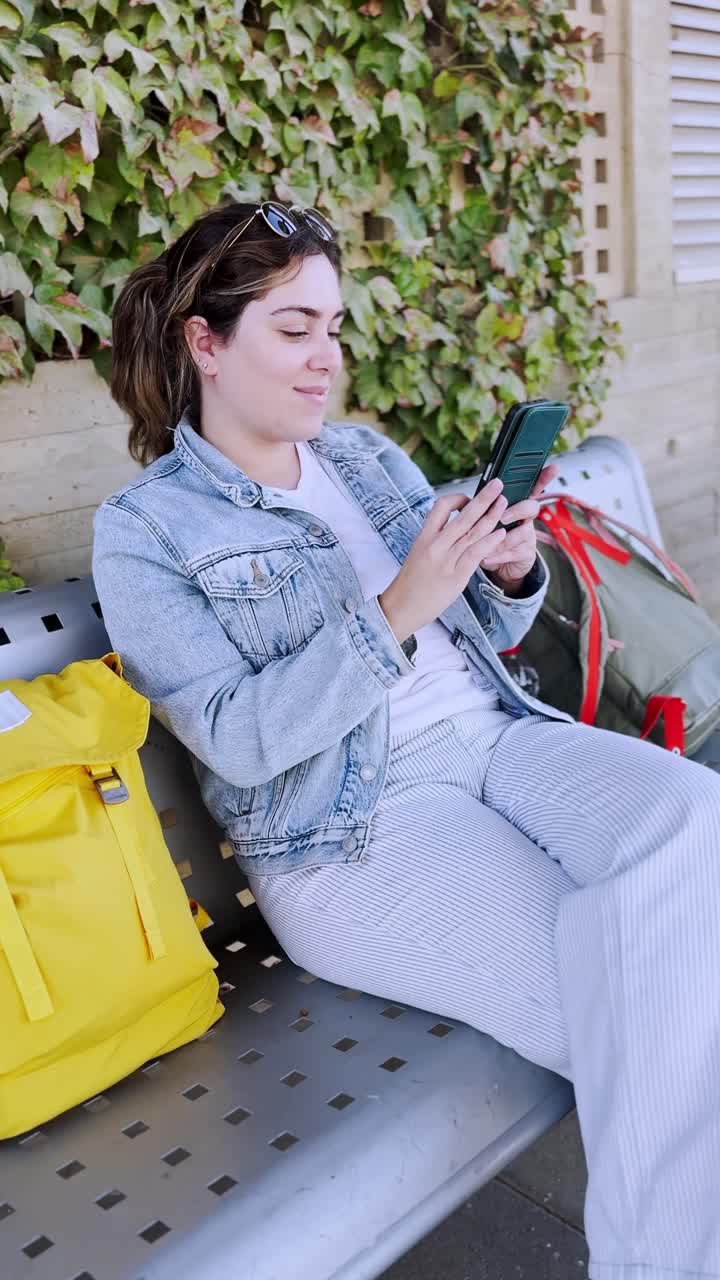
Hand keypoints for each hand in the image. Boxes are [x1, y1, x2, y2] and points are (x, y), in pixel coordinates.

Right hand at [378, 477, 510, 643]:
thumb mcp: (419, 554)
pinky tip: (501, 533)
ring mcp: (446, 560)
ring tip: (504, 504)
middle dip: (483, 498)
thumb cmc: (411, 583)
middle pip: (463, 515)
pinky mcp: (456, 576)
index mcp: (424, 537)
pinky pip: (476, 554)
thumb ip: (436, 540)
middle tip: (498, 484)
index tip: (469, 499)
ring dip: (492, 516)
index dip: (459, 498)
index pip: (441, 506)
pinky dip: (490, 541)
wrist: (401, 607)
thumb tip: (456, 528)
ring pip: (473, 532)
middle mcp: (435, 545)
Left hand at [480, 463, 561, 593]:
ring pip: (523, 533)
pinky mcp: (526, 553)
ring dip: (504, 538)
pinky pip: (513, 553)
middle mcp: (526, 519)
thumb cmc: (491, 535)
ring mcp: (528, 536)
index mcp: (517, 505)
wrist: (499, 564)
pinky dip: (497, 556)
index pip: (533, 487)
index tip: (554, 467)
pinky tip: (486, 557)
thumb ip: (484, 506)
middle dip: (518, 510)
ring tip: (489, 542)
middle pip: (532, 507)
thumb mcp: (487, 518)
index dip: (544, 477)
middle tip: (503, 517)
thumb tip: (472, 497)